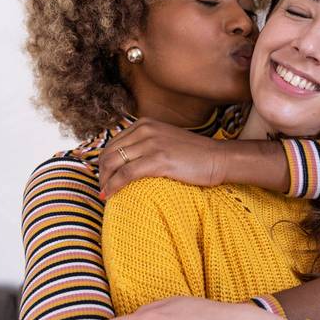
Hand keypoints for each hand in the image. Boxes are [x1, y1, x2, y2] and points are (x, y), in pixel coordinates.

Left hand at [99, 118, 227, 197]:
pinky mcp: (158, 159)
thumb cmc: (195, 155)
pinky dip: (114, 185)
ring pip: (113, 163)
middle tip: (103, 188)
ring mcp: (151, 143)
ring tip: (105, 194)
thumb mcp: (166, 140)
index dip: (104, 163)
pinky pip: (126, 173)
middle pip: (109, 153)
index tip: (105, 178)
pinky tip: (110, 195)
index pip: (112, 143)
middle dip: (101, 173)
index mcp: (145, 124)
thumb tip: (128, 161)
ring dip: (105, 181)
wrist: (218, 158)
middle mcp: (145, 130)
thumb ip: (147, 144)